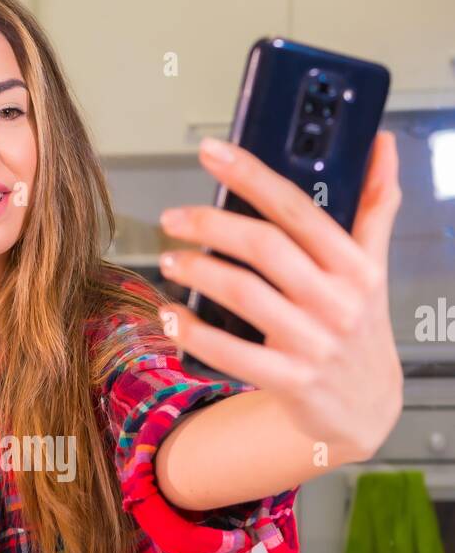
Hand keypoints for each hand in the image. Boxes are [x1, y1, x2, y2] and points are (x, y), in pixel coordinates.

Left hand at [158, 132, 403, 460]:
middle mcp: (337, 301)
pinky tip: (172, 315)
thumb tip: (380, 143)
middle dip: (211, 224)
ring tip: (171, 259)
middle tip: (174, 217)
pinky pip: (231, 352)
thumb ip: (376, 206)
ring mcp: (313, 343)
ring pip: (244, 294)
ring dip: (198, 272)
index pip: (298, 208)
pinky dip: (194, 332)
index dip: (252, 175)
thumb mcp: (374, 268)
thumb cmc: (359, 329)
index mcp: (355, 265)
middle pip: (265, 247)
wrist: (365, 408)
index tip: (212, 152)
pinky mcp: (290, 380)